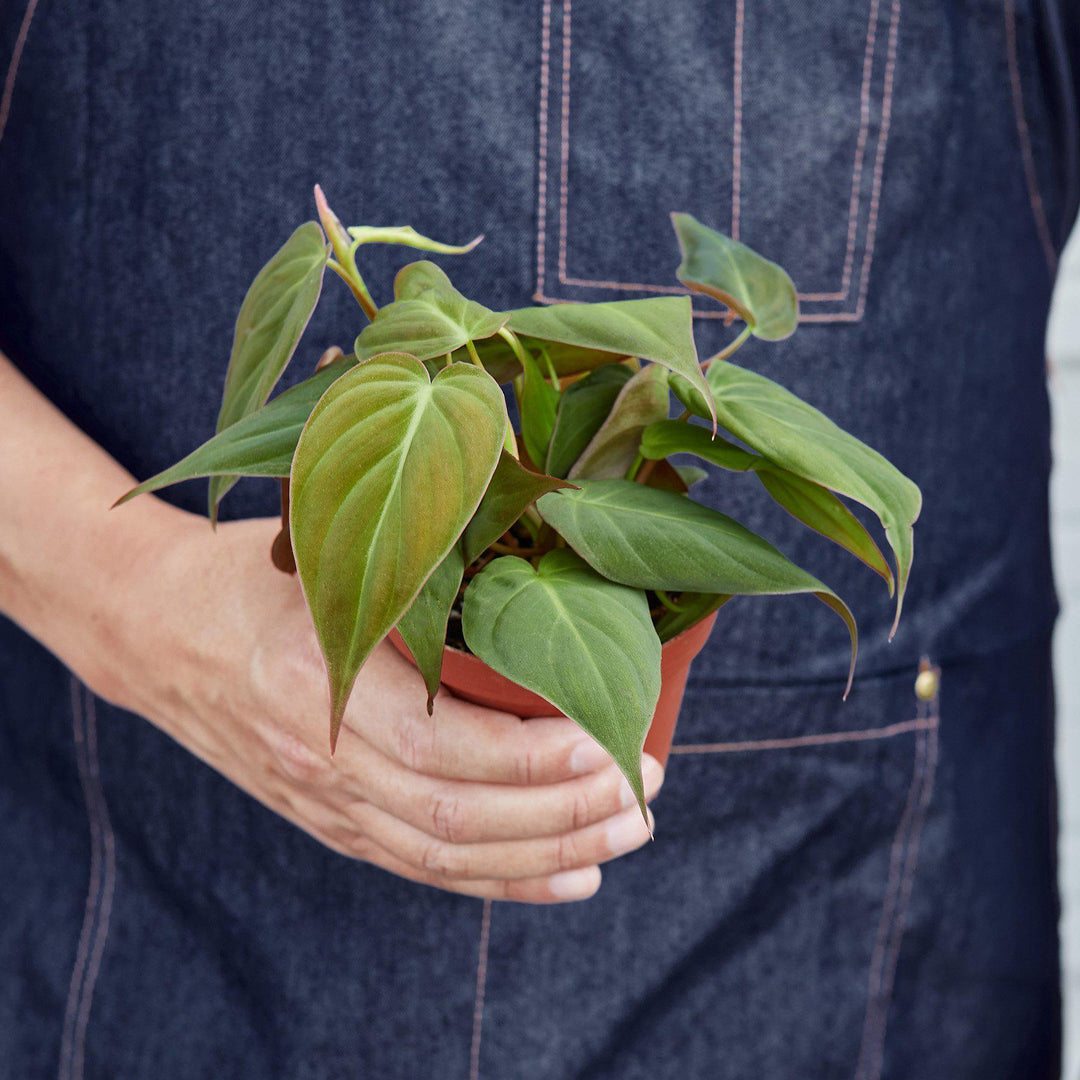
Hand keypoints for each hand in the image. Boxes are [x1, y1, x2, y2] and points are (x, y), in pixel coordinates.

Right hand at [100, 512, 662, 903]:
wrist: (157, 632)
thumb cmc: (249, 575)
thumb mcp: (318, 543)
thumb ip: (407, 544)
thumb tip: (520, 495)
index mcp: (316, 681)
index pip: (444, 748)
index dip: (535, 758)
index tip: (612, 739)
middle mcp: (322, 759)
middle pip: (459, 816)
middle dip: (566, 811)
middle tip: (647, 789)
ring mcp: (326, 802)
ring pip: (450, 854)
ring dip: (550, 853)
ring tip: (629, 834)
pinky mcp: (334, 821)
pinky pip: (425, 867)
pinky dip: (503, 880)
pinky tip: (570, 875)